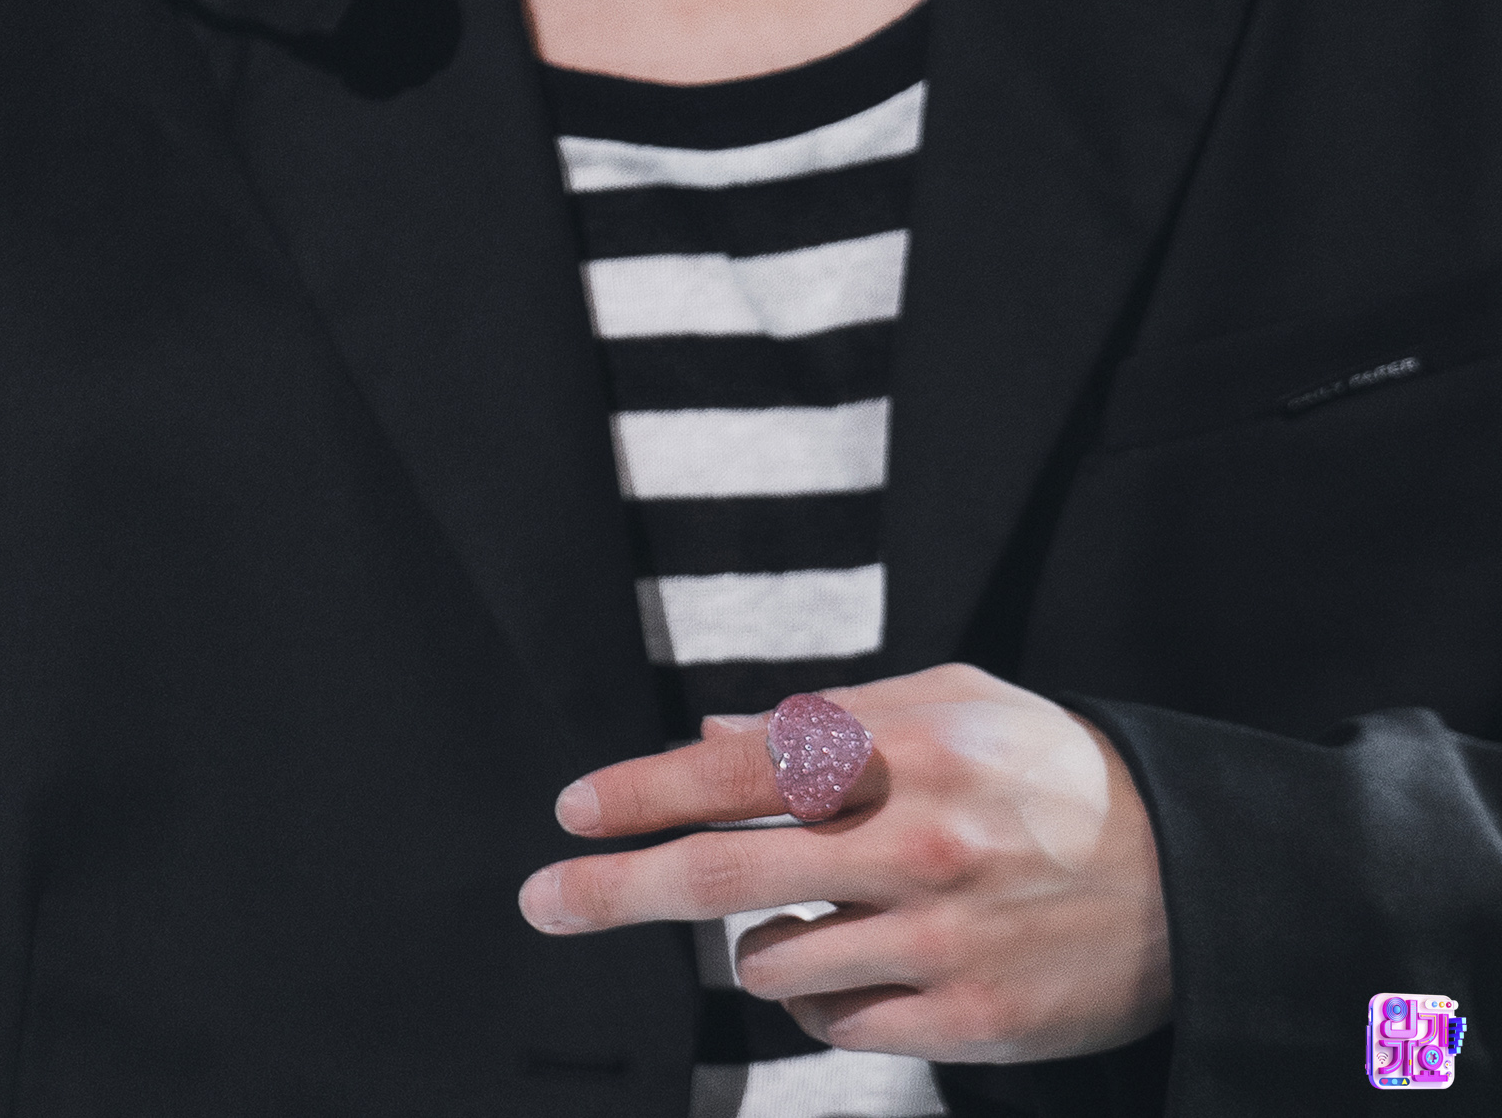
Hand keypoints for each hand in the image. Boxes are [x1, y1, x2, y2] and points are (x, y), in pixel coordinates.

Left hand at [518, 663, 1171, 1064]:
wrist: (1183, 873)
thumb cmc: (1047, 770)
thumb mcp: (951, 702)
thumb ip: (832, 718)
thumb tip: (717, 733)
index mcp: (904, 750)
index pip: (741, 769)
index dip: (646, 790)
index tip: (572, 810)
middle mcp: (912, 842)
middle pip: (725, 875)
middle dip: (616, 889)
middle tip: (541, 900)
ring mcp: (936, 939)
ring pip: (770, 963)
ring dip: (756, 943)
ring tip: (819, 911)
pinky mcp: (961, 1020)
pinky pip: (835, 1023)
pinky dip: (820, 996)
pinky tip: (863, 960)